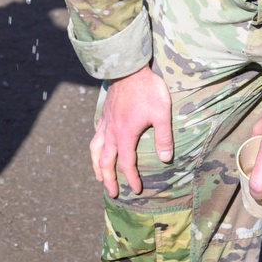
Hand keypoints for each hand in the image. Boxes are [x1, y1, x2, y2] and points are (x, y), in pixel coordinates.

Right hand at [90, 66, 173, 198]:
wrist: (128, 68)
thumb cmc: (147, 89)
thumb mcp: (161, 113)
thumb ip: (163, 137)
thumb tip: (165, 159)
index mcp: (125, 135)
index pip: (126, 164)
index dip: (131, 179)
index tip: (136, 190)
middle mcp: (111, 132)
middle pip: (106, 161)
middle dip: (109, 179)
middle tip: (112, 193)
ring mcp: (105, 123)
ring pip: (96, 149)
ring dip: (96, 166)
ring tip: (98, 176)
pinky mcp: (104, 114)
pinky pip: (95, 136)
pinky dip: (96, 148)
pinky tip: (98, 149)